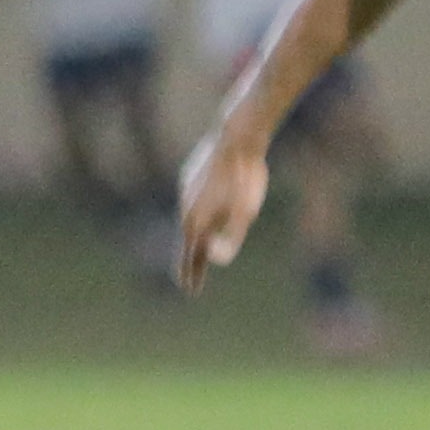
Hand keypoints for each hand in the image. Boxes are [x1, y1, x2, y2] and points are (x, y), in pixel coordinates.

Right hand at [175, 131, 269, 291]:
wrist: (236, 138)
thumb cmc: (245, 178)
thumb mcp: (245, 214)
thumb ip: (230, 239)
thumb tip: (214, 258)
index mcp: (197, 220)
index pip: (191, 257)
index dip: (191, 275)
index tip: (191, 291)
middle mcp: (185, 207)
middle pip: (188, 239)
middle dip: (190, 258)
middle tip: (191, 275)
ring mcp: (184, 189)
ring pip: (190, 216)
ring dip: (196, 231)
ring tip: (204, 241)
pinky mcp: (188, 174)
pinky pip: (192, 198)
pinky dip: (199, 209)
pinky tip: (210, 203)